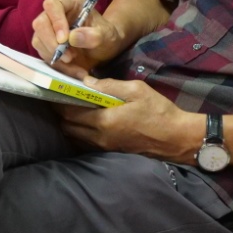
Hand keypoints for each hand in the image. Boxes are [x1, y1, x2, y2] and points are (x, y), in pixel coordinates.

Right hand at [32, 0, 124, 78]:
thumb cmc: (106, 36)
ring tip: (75, 63)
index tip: (64, 39)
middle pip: (40, 23)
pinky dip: (58, 66)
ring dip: (55, 57)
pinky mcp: (47, 45)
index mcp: (70, 3)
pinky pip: (45, 55)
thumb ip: (93, 35)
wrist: (105, 50)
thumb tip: (72, 37)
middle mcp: (55, 14)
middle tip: (69, 57)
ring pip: (39, 41)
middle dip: (52, 43)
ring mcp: (49, 29)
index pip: (53, 5)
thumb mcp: (107, 35)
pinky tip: (74, 70)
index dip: (56, 21)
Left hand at [53, 78, 200, 161]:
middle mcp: (99, 137)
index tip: (56, 87)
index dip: (59, 99)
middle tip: (62, 95)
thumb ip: (109, 86)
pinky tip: (84, 120)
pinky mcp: (110, 151)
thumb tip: (86, 82)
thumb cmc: (158, 112)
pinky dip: (79, 131)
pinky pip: (84, 142)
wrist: (176, 138)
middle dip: (61, 111)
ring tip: (72, 106)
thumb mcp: (136, 90)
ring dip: (69, 122)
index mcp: (104, 121)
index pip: (69, 112)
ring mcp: (104, 147)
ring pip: (74, 136)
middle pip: (67, 126)